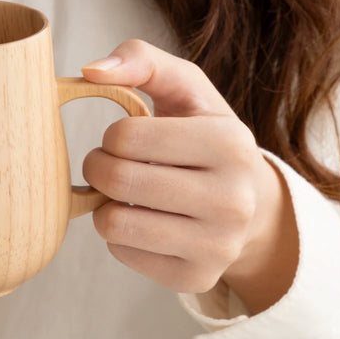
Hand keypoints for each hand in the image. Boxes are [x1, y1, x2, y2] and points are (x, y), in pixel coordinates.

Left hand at [81, 40, 297, 313]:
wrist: (249, 204)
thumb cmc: (202, 136)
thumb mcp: (185, 88)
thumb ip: (139, 60)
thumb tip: (91, 71)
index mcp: (230, 143)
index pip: (126, 137)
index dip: (113, 136)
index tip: (127, 140)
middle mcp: (233, 199)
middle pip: (116, 180)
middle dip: (99, 167)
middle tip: (112, 165)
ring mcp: (218, 245)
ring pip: (113, 223)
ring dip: (106, 204)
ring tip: (129, 193)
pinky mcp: (196, 278)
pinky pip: (121, 253)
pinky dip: (120, 235)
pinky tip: (145, 222)